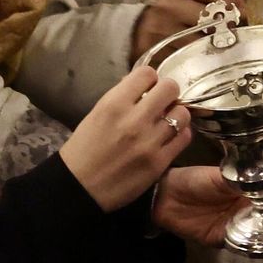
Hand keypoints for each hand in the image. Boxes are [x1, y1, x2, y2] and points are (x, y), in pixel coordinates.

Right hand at [60, 67, 190, 211]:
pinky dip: (180, 134)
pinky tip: (171, 137)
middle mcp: (134, 119)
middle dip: (168, 93)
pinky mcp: (159, 162)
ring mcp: (149, 141)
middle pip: (170, 88)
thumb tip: (143, 86)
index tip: (147, 88)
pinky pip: (184, 137)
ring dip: (176, 114)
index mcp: (114, 104)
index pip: (147, 73)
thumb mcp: (96, 114)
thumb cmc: (83, 150)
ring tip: (167, 121)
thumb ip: (121, 98)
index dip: (150, 79)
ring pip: (182, 113)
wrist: (78, 188)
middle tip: (162, 102)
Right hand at [130, 0, 245, 62]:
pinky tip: (206, 59)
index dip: (234, 2)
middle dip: (228, 28)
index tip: (243, 14)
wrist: (144, 29)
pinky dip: (202, 61)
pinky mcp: (159, 51)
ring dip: (217, 47)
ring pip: (201, 42)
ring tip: (223, 49)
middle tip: (235, 36)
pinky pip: (189, 59)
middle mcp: (170, 5)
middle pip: (210, 17)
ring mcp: (162, 30)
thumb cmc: (179, 11)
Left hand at [153, 165, 249, 244]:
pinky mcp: (220, 239)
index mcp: (245, 192)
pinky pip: (237, 244)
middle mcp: (242, 210)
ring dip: (261, 234)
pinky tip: (253, 239)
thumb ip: (241, 183)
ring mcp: (232, 225)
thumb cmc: (194, 180)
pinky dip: (245, 243)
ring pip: (253, 233)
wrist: (166, 196)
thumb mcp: (219, 177)